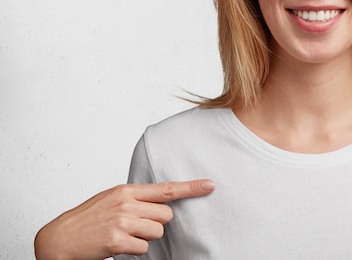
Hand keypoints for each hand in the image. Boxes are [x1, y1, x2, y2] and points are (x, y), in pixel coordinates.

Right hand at [34, 180, 214, 259]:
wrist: (59, 238)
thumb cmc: (87, 219)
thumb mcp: (111, 199)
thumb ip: (135, 198)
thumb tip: (161, 203)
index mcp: (126, 190)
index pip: (166, 188)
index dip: (191, 187)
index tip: (210, 185)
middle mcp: (126, 203)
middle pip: (166, 215)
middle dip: (155, 223)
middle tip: (134, 226)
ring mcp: (122, 221)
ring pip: (157, 232)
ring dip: (144, 238)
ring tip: (123, 234)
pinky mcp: (118, 240)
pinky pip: (143, 248)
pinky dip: (134, 250)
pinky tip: (117, 245)